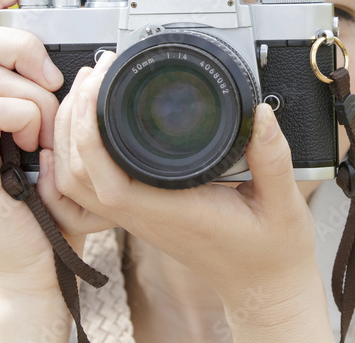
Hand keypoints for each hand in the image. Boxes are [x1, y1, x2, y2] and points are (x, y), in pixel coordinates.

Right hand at [0, 0, 68, 293]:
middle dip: (22, 43)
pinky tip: (38, 147)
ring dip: (38, 98)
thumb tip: (73, 45)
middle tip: (55, 76)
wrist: (42, 259)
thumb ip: (49, 89)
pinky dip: (28, 118)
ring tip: (49, 135)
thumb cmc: (54, 194)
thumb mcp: (56, 128)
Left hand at [48, 52, 332, 338]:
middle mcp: (146, 215)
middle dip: (73, 119)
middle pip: (77, 175)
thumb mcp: (284, 203)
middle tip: (96, 71)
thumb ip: (274, 158)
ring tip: (90, 88)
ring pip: (77, 183)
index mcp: (173, 211)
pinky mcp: (141, 211)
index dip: (89, 132)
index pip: (107, 178)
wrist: (264, 284)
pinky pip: (90, 188)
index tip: (101, 84)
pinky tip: (87, 127)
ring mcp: (139, 216)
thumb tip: (259, 113)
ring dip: (69, 135)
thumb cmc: (271, 250)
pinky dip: (77, 156)